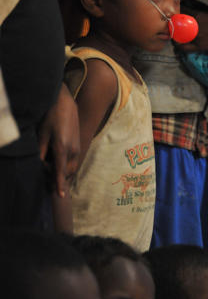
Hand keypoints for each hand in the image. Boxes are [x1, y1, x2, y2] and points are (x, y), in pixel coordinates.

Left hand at [38, 83, 79, 197]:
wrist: (65, 103)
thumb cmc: (51, 117)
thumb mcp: (42, 134)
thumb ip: (41, 151)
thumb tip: (39, 165)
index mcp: (62, 148)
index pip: (60, 171)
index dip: (60, 184)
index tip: (61, 196)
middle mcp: (72, 150)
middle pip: (67, 172)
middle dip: (58, 177)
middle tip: (45, 171)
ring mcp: (77, 147)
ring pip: (71, 166)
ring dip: (62, 170)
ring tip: (50, 164)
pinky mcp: (78, 144)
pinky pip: (73, 160)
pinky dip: (65, 164)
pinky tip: (56, 157)